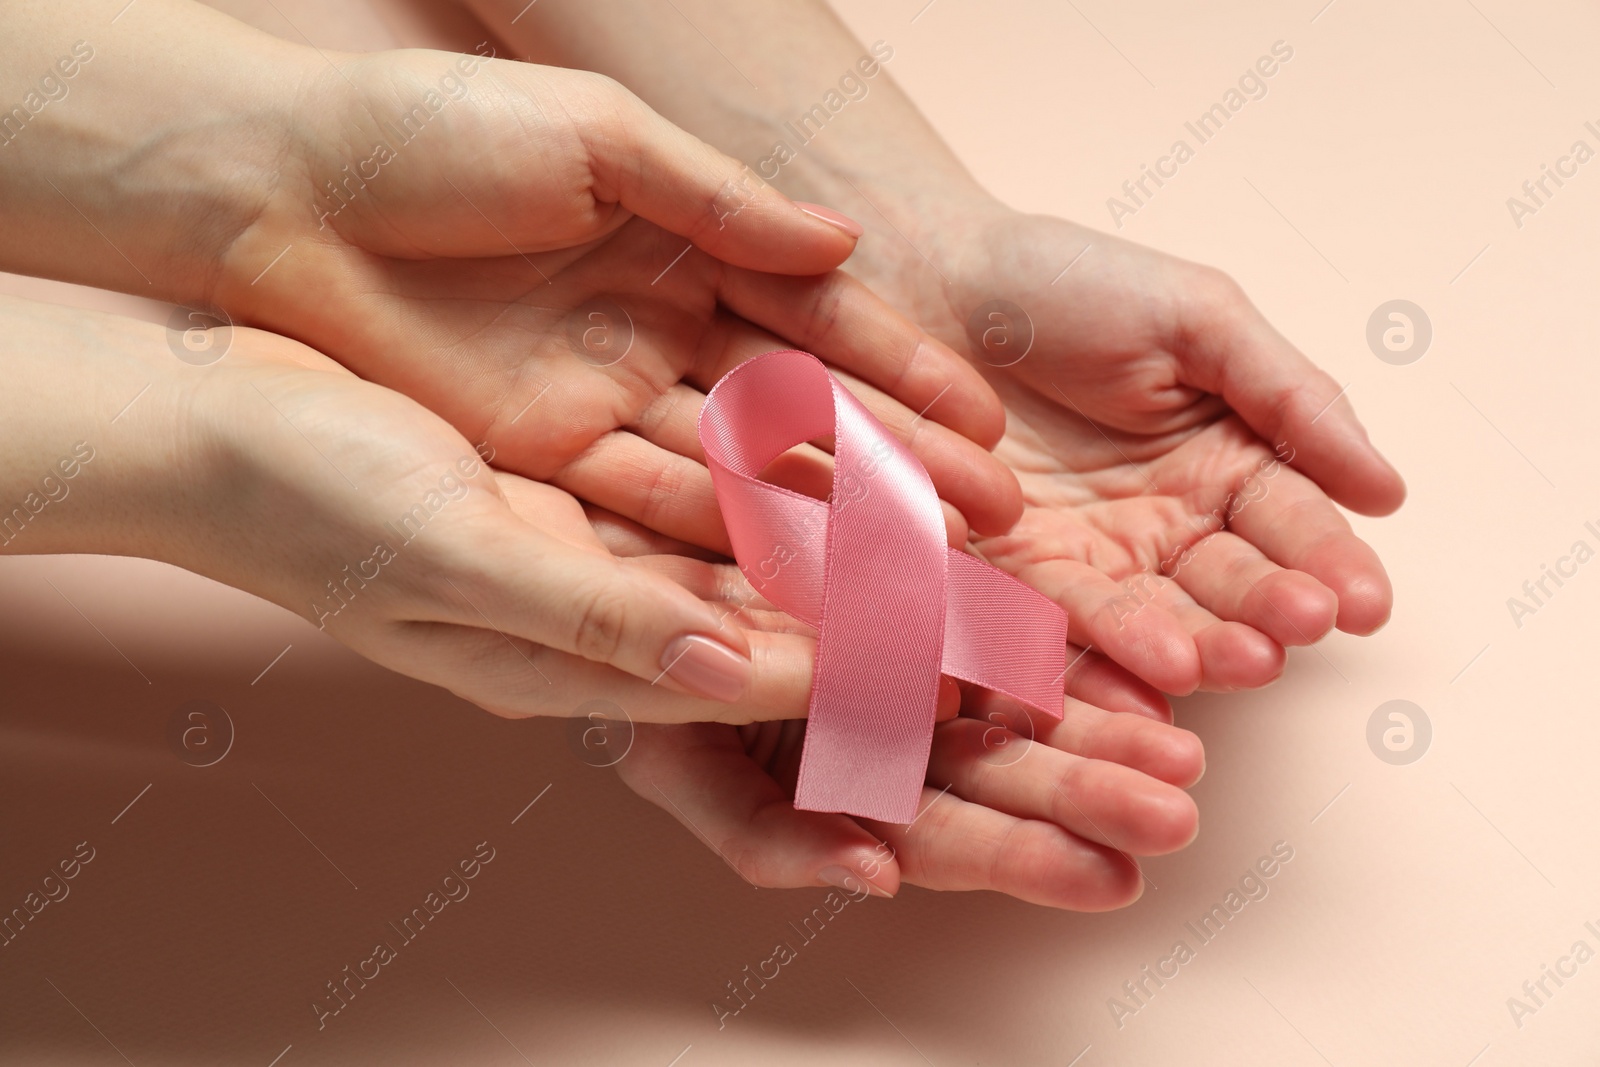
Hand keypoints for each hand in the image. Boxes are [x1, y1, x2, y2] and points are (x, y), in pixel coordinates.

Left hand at [0, 0, 1018, 553]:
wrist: (278, 189)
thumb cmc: (431, 135)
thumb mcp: (595, 145)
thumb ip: (719, 203)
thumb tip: (842, 248)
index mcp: (682, 248)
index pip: (819, 325)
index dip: (904, 374)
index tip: (985, 425)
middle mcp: (657, 338)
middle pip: (798, 418)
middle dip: (895, 469)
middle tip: (989, 528)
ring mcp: (604, 406)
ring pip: (738, 475)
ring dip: (824, 523)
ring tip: (916, 572)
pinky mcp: (541, 461)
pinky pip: (646, 507)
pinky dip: (719, 543)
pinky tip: (795, 580)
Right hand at [0, 293, 864, 721]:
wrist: (217, 416)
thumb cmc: (306, 498)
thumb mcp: (453, 555)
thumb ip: (592, 619)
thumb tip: (727, 670)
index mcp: (554, 665)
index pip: (727, 685)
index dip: (839, 680)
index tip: (942, 667)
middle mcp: (585, 620)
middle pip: (755, 640)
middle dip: (868, 639)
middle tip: (983, 628)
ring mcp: (583, 553)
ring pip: (743, 565)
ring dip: (843, 556)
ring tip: (950, 544)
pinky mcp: (578, 486)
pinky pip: (698, 495)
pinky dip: (776, 487)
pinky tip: (846, 465)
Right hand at [587, 513, 1203, 910]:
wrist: (583, 540)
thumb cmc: (608, 666)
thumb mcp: (663, 764)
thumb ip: (760, 832)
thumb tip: (875, 878)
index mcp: (830, 775)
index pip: (940, 833)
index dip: (1022, 858)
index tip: (1115, 878)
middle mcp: (880, 710)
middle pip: (1000, 764)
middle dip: (1088, 788)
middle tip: (1175, 807)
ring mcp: (905, 628)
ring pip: (1016, 680)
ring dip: (1099, 709)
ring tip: (1183, 732)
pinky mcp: (917, 548)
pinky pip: (998, 580)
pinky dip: (1067, 612)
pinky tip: (1136, 631)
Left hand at [843, 204, 1405, 693]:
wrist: (931, 278)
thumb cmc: (1068, 281)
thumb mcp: (1198, 318)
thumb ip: (1290, 397)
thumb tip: (1387, 491)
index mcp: (1224, 459)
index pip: (1291, 522)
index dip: (1330, 563)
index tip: (1364, 602)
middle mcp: (1165, 524)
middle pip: (1228, 584)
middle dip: (1266, 611)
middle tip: (1295, 629)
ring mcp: (1089, 557)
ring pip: (1153, 617)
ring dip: (1194, 646)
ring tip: (1229, 661)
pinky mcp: (1011, 574)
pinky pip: (1056, 620)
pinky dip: (1096, 652)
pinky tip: (1139, 677)